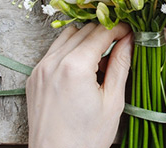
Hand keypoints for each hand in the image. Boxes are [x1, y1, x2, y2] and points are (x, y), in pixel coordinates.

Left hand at [26, 23, 132, 147]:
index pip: (101, 32)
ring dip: (86, 39)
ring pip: (67, 36)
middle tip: (120, 42)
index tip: (130, 31)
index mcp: (75, 67)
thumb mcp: (112, 101)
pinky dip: (70, 50)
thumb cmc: (86, 138)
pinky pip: (53, 51)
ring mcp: (40, 69)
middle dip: (104, 32)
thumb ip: (120, 65)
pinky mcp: (34, 78)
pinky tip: (82, 67)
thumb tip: (129, 41)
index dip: (120, 28)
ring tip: (101, 57)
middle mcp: (53, 62)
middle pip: (84, 30)